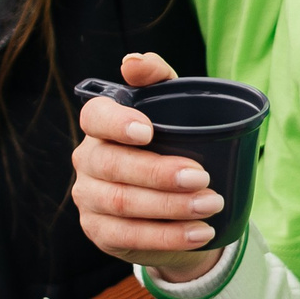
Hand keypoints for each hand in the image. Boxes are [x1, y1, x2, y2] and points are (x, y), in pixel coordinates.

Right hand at [71, 51, 224, 283]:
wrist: (174, 204)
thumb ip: (158, 78)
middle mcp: (88, 160)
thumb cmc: (172, 144)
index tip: (149, 130)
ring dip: (171, 207)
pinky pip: (130, 236)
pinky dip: (169, 236)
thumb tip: (133, 61)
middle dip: (159, 173)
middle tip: (202, 177)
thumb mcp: (172, 106)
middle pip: (113, 166)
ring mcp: (90, 199)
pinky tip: (199, 232)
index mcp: (101, 127)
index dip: (117, 123)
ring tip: (211, 205)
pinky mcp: (101, 232)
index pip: (95, 117)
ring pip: (123, 203)